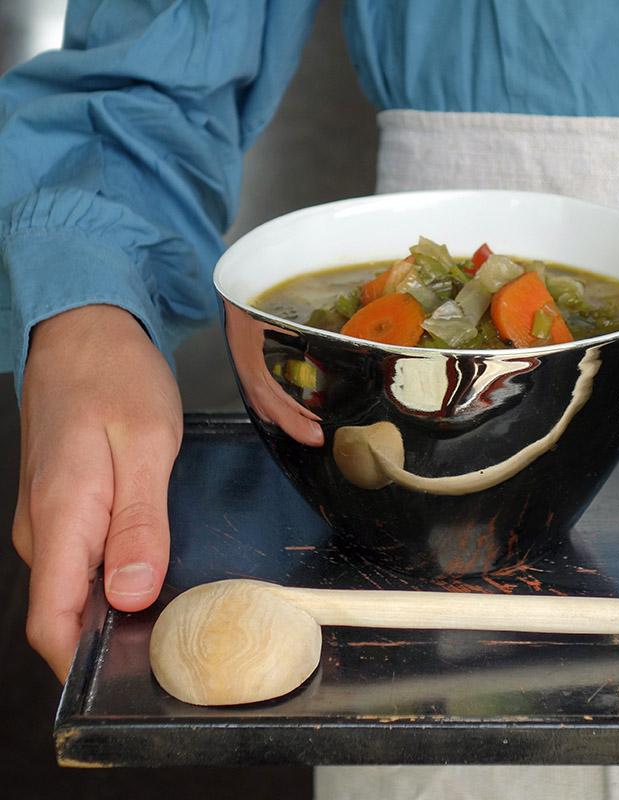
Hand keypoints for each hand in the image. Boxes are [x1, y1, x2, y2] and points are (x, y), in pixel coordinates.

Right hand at [12, 305, 182, 680]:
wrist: (84, 334)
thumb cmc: (115, 378)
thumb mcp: (147, 444)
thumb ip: (139, 522)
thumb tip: (129, 593)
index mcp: (61, 518)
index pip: (52, 622)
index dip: (85, 664)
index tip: (133, 678)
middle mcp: (43, 529)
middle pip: (67, 612)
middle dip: (115, 636)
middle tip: (182, 639)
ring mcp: (49, 520)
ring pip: (77, 586)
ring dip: (119, 603)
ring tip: (179, 604)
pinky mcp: (63, 507)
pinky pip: (82, 557)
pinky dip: (116, 571)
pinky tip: (153, 562)